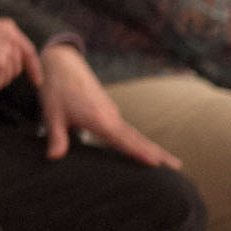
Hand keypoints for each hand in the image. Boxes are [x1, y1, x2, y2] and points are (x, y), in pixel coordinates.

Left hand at [36, 44, 181, 165]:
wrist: (61, 62)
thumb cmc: (55, 88)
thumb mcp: (52, 114)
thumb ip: (56, 137)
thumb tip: (53, 158)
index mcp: (100, 119)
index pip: (124, 140)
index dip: (140, 153)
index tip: (158, 164)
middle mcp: (111, 116)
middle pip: (138, 138)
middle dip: (157, 153)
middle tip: (178, 167)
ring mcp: (112, 111)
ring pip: (135, 133)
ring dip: (151, 147)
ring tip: (169, 162)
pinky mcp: (109, 108)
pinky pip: (127, 128)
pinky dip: (139, 139)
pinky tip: (143, 147)